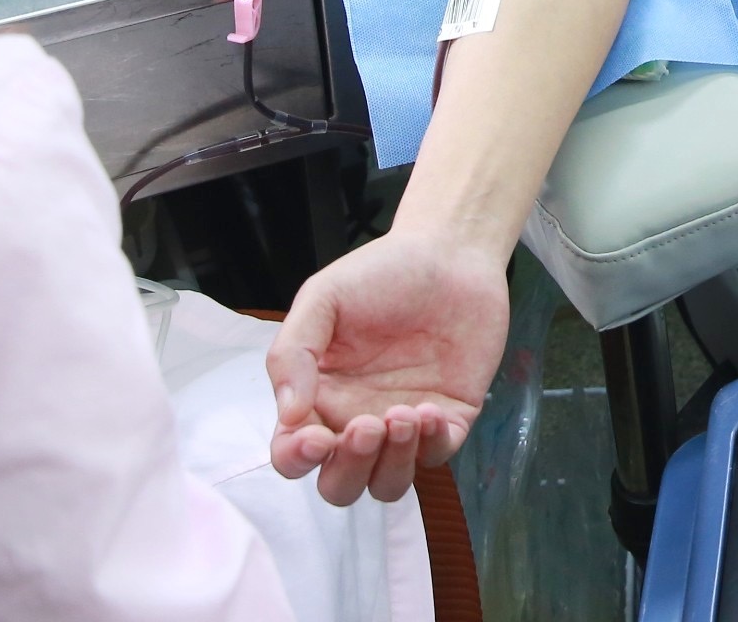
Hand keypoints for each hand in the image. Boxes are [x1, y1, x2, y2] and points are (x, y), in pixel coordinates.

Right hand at [266, 230, 507, 504]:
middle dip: (349, 469)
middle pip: (340, 485)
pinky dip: (431, 445)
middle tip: (366, 425)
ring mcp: (403, 426)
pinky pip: (436, 457)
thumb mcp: (323, 299)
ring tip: (403, 414)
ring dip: (391, 463)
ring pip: (387, 484)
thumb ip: (293, 352)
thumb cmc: (380, 274)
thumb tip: (288, 415)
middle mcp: (356, 420)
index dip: (297, 458)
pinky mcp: (449, 419)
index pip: (293, 454)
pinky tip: (431, 410)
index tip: (316, 437)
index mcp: (318, 398)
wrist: (449, 253)